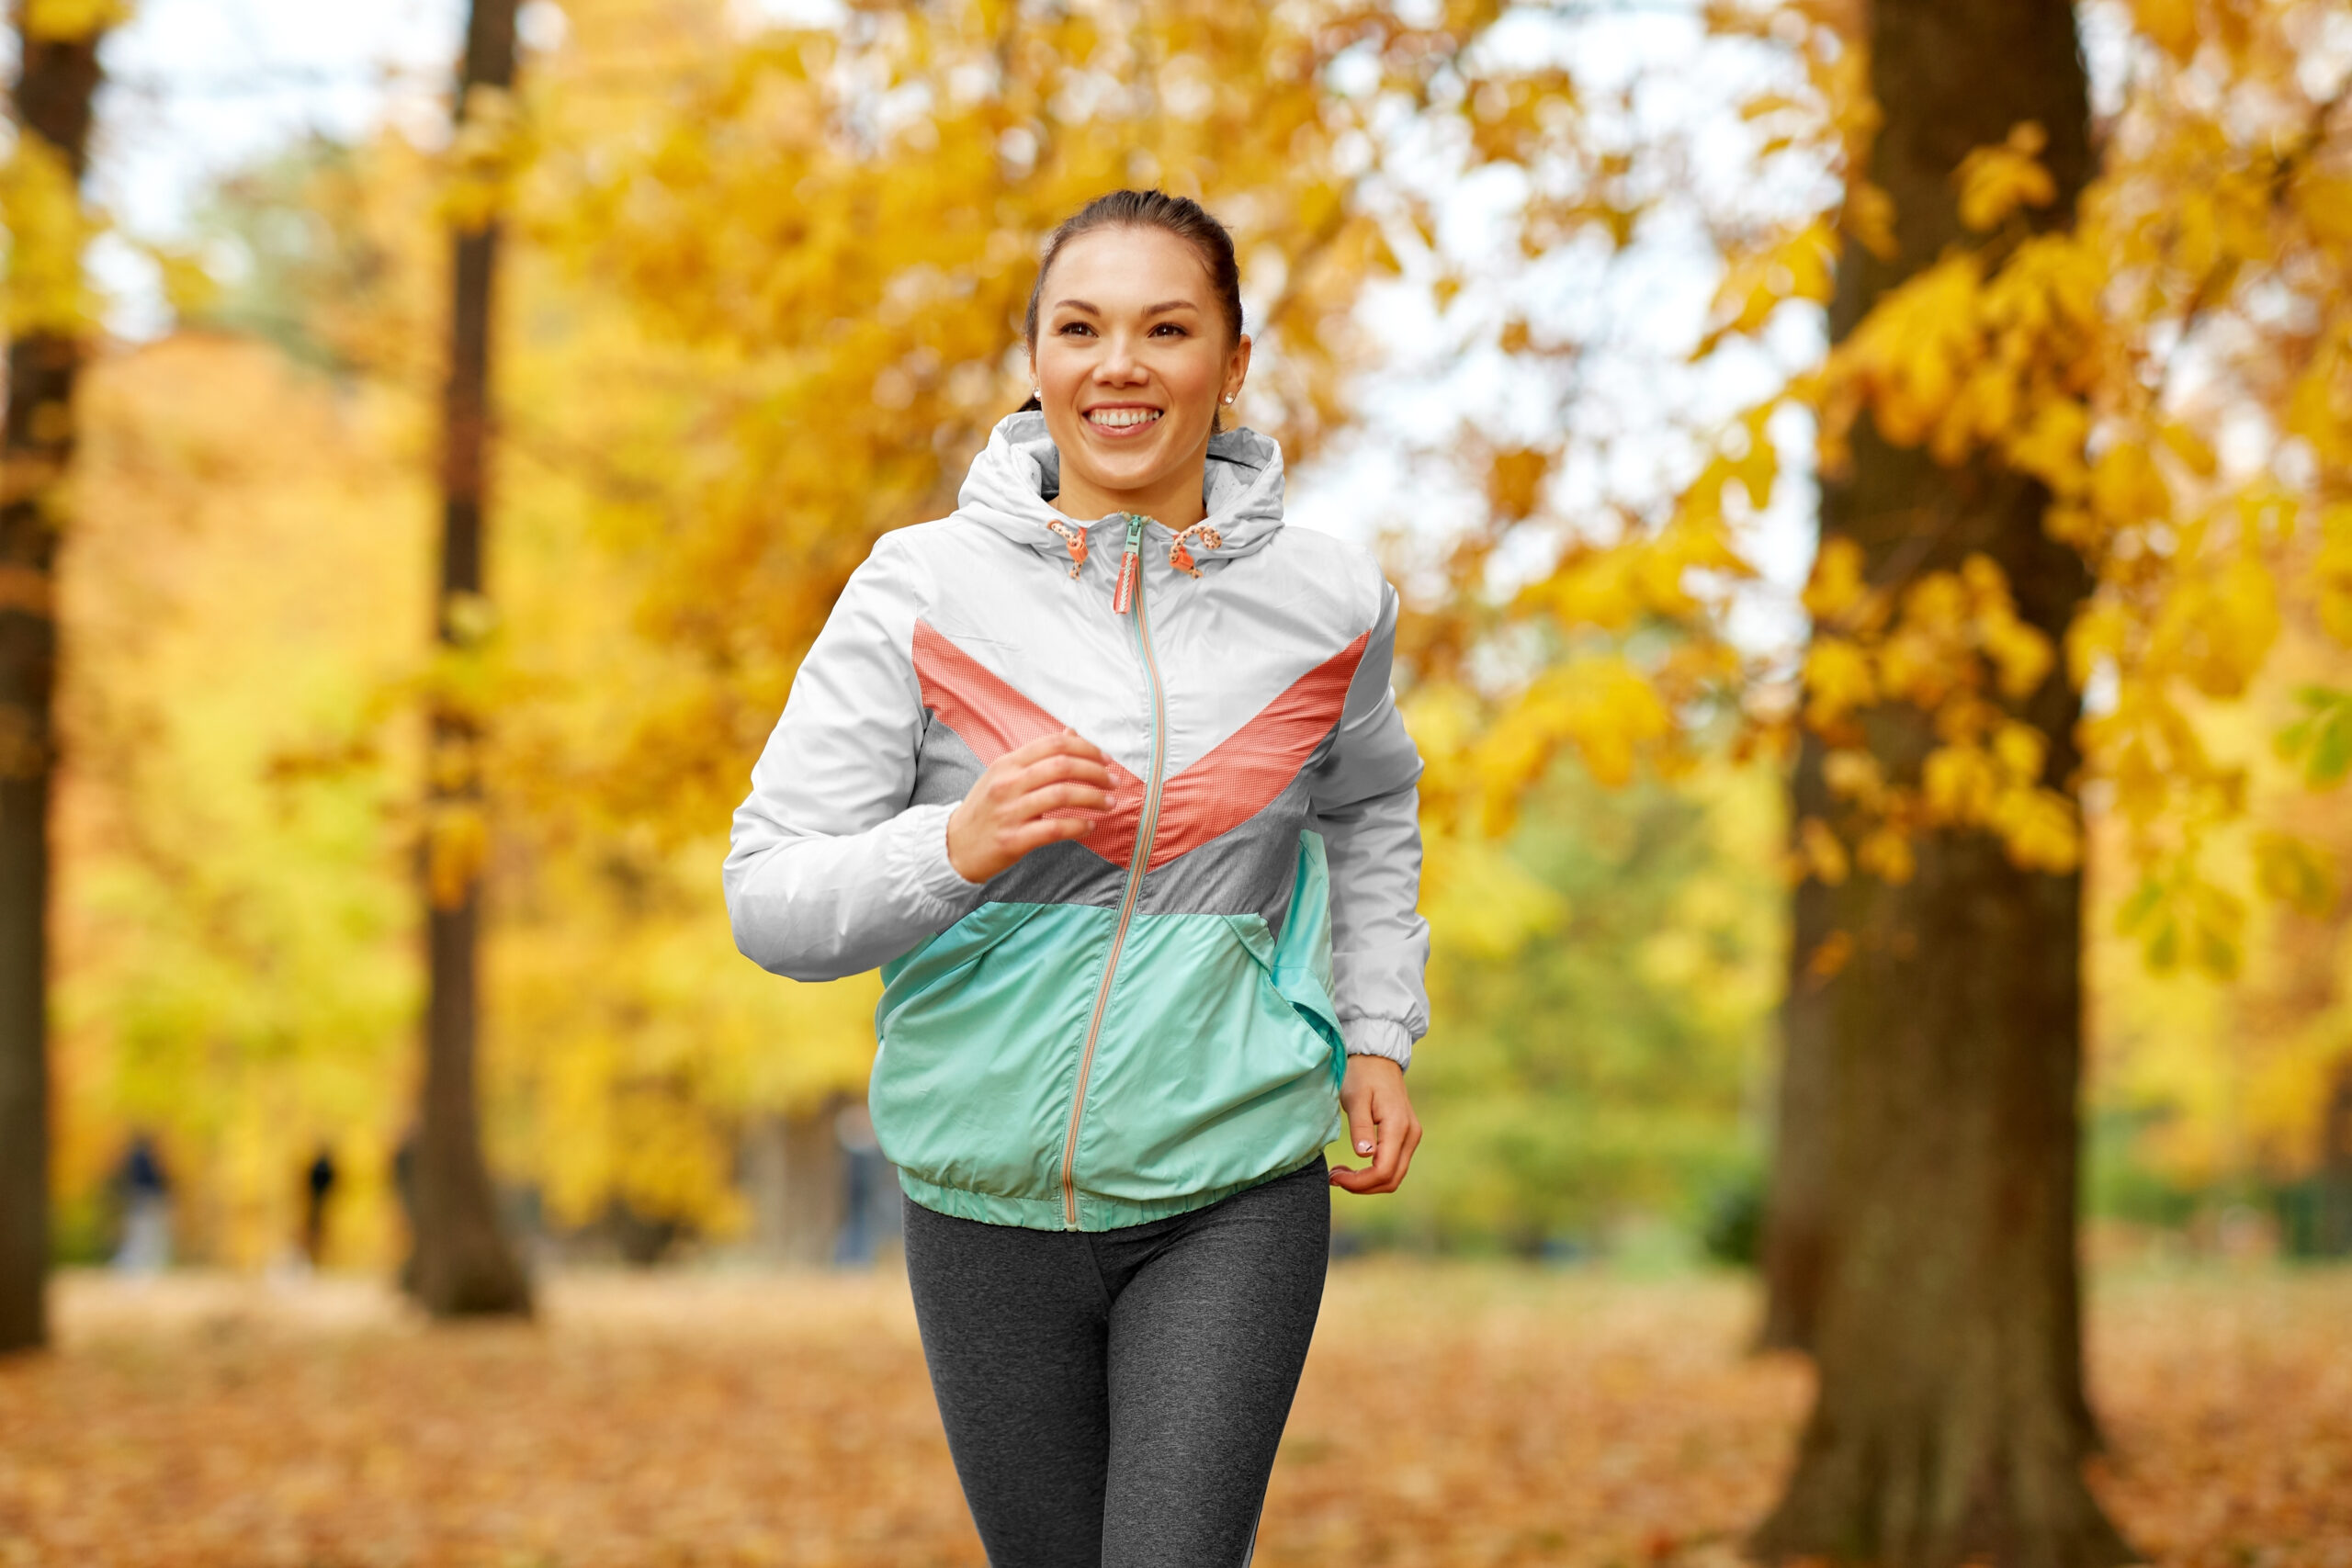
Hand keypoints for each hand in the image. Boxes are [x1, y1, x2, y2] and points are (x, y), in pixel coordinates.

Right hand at [946, 731, 1113, 883]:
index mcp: (1008, 764)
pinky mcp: (1013, 840)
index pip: (1054, 744)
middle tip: (1113, 782)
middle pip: (1062, 766)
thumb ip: (1038, 755)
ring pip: (1062, 795)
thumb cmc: (985, 809)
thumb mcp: (1004, 774)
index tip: (1106, 759)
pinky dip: (1078, 826)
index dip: (1087, 748)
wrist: (954, 846)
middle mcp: (1008, 783)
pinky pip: (1054, 829)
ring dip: (1093, 798)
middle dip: (1096, 772)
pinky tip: (1090, 826)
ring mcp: (1010, 811)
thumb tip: (1072, 733)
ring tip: (1109, 803)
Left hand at [1328, 1054, 1420, 1195]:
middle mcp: (1411, 1135)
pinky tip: (1354, 1166)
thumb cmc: (1363, 1074)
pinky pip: (1393, 1164)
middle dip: (1362, 1186)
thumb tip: (1365, 1156)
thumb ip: (1361, 1128)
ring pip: (1394, 1175)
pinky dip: (1374, 1173)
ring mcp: (1411, 1137)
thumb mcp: (1356, 1098)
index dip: (1360, 1182)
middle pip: (1392, 1179)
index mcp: (1398, 1127)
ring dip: (1368, 1182)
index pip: (1384, 1170)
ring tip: (1341, 1174)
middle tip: (1335, 1178)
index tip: (1335, 1177)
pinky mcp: (1406, 1137)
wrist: (1378, 1057)